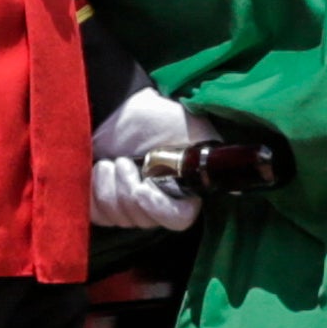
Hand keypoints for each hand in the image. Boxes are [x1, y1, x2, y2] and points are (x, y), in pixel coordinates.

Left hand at [88, 85, 201, 230]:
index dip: (158, 208)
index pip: (177, 219)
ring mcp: (128, 207)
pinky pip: (95, 214)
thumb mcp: (191, 131)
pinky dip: (92, 190)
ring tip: (112, 161)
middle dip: (128, 189)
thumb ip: (207, 154)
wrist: (117, 107)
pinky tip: (96, 171)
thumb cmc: (156, 117)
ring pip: (117, 218)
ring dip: (109, 185)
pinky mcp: (100, 204)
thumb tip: (234, 182)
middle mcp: (157, 204)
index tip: (143, 188)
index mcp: (182, 191)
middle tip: (125, 161)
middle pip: (142, 220)